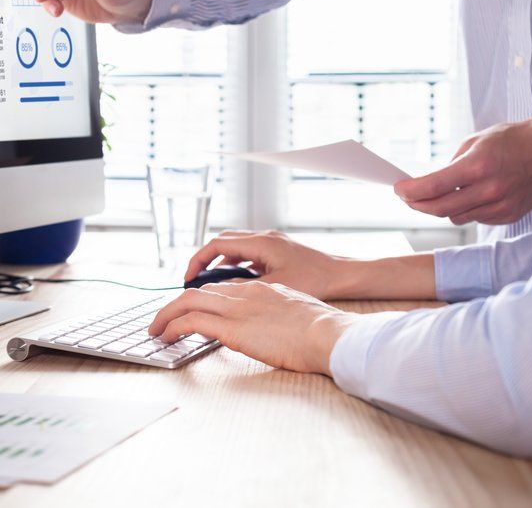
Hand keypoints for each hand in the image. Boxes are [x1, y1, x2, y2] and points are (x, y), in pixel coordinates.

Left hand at [148, 282, 355, 374]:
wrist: (328, 334)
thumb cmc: (322, 332)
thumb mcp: (296, 314)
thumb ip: (277, 315)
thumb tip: (271, 327)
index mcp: (262, 290)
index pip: (222, 289)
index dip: (202, 300)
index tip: (191, 311)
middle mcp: (245, 293)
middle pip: (200, 292)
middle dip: (176, 305)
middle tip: (163, 319)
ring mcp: (237, 308)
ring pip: (188, 302)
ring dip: (167, 315)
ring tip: (156, 330)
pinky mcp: (231, 327)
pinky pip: (191, 321)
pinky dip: (173, 327)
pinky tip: (166, 337)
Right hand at [185, 230, 345, 300]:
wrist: (343, 275)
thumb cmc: (316, 280)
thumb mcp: (274, 287)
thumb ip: (244, 288)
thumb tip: (219, 292)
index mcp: (261, 243)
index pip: (217, 244)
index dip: (198, 260)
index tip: (188, 277)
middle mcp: (264, 237)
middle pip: (223, 242)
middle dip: (205, 260)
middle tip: (194, 280)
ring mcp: (272, 243)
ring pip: (236, 247)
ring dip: (221, 263)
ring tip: (211, 284)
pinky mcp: (278, 251)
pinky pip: (249, 253)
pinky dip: (237, 265)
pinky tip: (237, 283)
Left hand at [394, 116, 531, 225]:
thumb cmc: (510, 140)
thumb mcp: (474, 142)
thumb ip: (450, 166)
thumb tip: (428, 184)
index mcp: (477, 166)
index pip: (433, 187)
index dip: (410, 191)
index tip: (398, 189)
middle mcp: (489, 189)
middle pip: (440, 209)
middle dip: (417, 205)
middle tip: (407, 198)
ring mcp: (500, 205)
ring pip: (456, 217)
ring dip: (442, 208)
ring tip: (439, 194)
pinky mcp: (509, 215)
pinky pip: (476, 218)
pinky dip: (466, 210)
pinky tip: (469, 196)